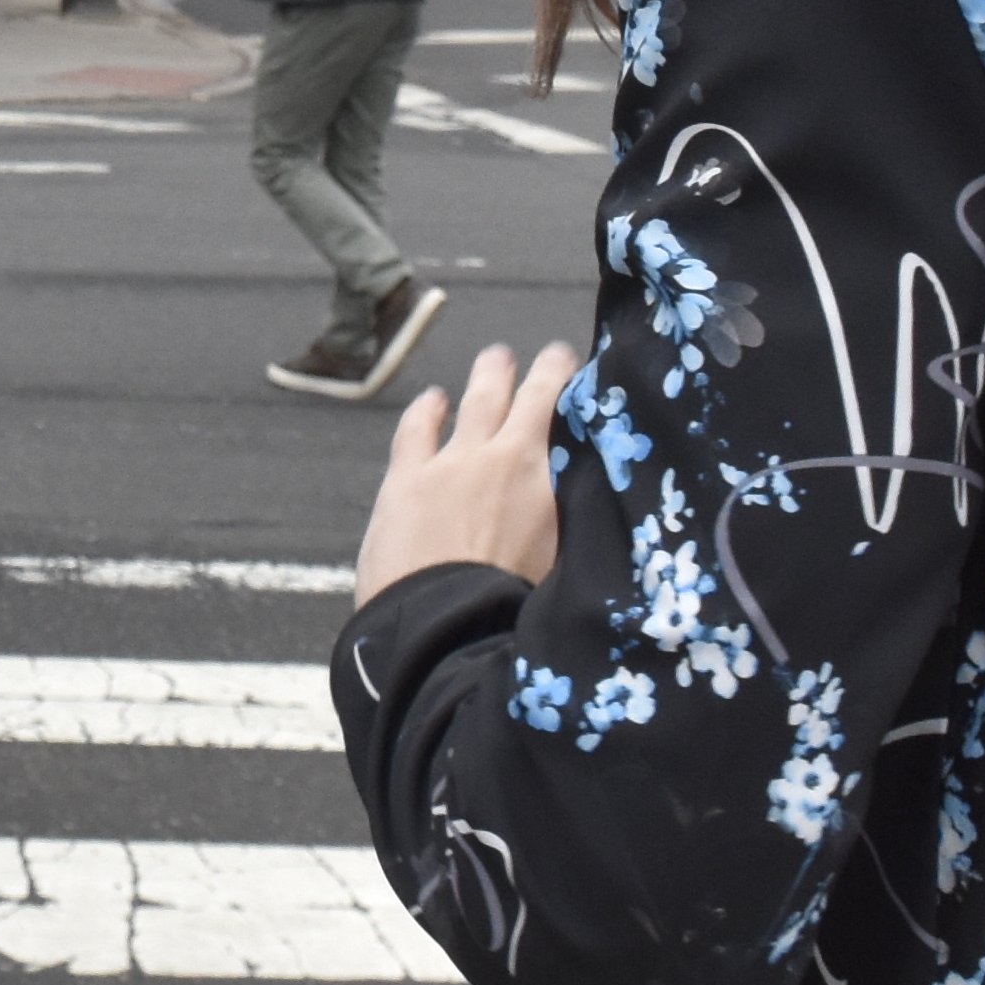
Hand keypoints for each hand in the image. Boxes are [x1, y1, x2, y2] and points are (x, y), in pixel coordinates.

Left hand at [354, 339, 577, 603]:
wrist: (443, 629)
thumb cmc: (507, 615)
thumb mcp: (557, 568)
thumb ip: (563, 528)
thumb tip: (573, 510)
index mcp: (546, 486)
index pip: (566, 422)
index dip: (572, 391)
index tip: (578, 370)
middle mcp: (503, 461)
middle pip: (525, 400)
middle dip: (537, 373)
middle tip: (546, 354)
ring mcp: (451, 464)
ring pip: (475, 402)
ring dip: (489, 377)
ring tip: (495, 360)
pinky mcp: (407, 478)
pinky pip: (418, 429)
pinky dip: (428, 410)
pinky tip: (432, 400)